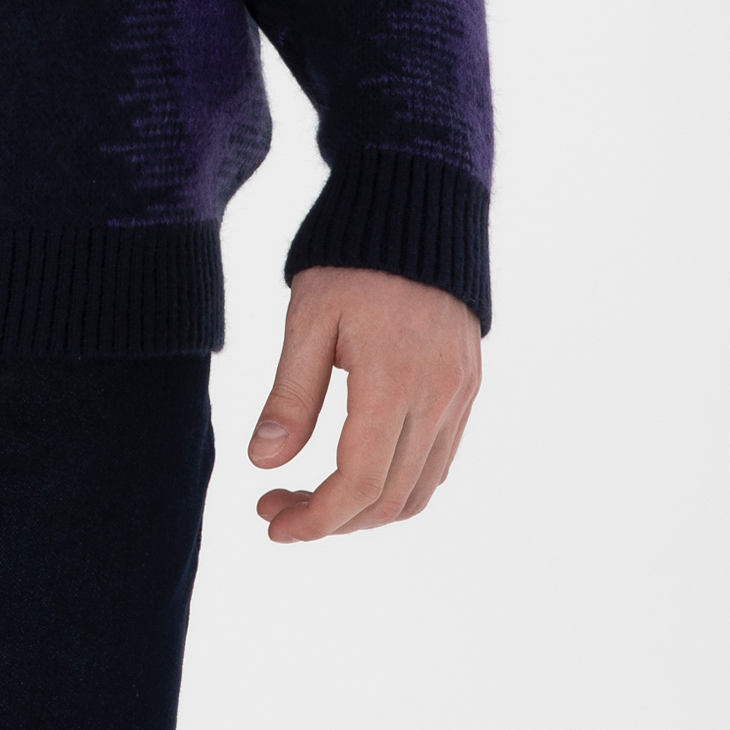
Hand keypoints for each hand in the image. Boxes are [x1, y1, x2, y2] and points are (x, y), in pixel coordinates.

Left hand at [248, 264, 480, 541]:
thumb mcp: (308, 318)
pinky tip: (357, 470)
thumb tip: (263, 465)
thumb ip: (290, 395)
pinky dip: (400, 484)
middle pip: (389, 500)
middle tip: (277, 507)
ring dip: (366, 510)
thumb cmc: (351, 259)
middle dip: (331, 520)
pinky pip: (439, 461)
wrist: (417, 208)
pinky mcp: (467, 387)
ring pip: (420, 490)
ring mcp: (459, 395)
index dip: (314, 518)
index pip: (357, 484)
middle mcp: (437, 399)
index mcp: (393, 382)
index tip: (270, 521)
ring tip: (313, 497)